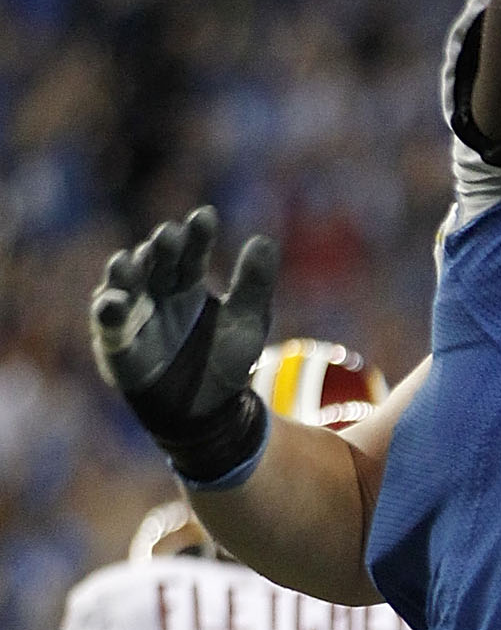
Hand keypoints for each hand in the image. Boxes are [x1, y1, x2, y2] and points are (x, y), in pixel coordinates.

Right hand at [90, 207, 279, 486]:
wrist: (209, 413)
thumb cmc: (225, 363)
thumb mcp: (248, 324)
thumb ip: (255, 284)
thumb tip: (264, 241)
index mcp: (188, 281)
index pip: (191, 249)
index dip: (197, 233)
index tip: (205, 216)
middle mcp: (157, 291)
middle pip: (156, 260)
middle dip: (161, 246)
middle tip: (169, 235)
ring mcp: (136, 314)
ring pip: (125, 283)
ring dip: (127, 269)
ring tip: (134, 259)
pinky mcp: (118, 343)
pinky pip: (109, 323)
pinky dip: (108, 310)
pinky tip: (114, 302)